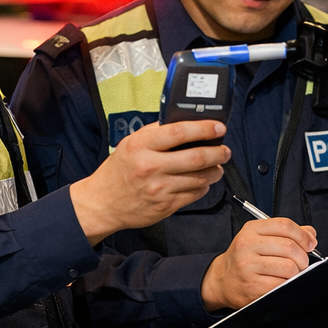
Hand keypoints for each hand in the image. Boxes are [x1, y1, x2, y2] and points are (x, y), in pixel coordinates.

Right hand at [69, 120, 229, 243]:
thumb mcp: (130, 144)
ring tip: (216, 167)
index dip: (204, 128)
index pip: (179, 132)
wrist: (102, 203)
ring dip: (214, 171)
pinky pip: (194, 194)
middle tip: (225, 150)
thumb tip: (182, 122)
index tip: (218, 127)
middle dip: (218, 152)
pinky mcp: (165, 205)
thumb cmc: (117, 172)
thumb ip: (154, 132)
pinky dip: (203, 187)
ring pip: (200, 178)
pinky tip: (201, 181)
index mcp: (141, 146)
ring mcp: (159, 188)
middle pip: (196, 157)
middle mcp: (151, 167)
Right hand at [201, 218, 317, 310]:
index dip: (303, 235)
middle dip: (303, 257)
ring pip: (288, 267)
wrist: (221, 280)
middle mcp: (247, 245)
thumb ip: (286, 233)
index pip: (285, 225)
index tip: (310, 244)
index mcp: (251, 230)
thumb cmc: (245, 258)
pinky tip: (282, 283)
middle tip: (302, 263)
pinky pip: (281, 284)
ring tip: (291, 274)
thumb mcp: (259, 238)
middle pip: (289, 247)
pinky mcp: (252, 285)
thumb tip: (311, 234)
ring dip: (297, 272)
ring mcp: (248, 266)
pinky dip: (288, 284)